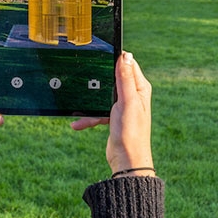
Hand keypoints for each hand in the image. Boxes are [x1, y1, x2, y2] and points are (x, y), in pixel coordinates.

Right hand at [71, 52, 154, 176]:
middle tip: (84, 80)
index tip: (98, 55)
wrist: (126, 161)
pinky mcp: (114, 117)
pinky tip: (77, 124)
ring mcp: (123, 106)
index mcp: (139, 88)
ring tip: (79, 110)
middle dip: (97, 82)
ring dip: (91, 104)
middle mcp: (133, 95)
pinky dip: (89, 117)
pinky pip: (98, 111)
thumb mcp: (127, 102)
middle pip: (112, 79)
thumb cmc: (131, 133)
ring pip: (102, 96)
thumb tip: (126, 56)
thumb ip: (125, 79)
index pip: (127, 64)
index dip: (114, 59)